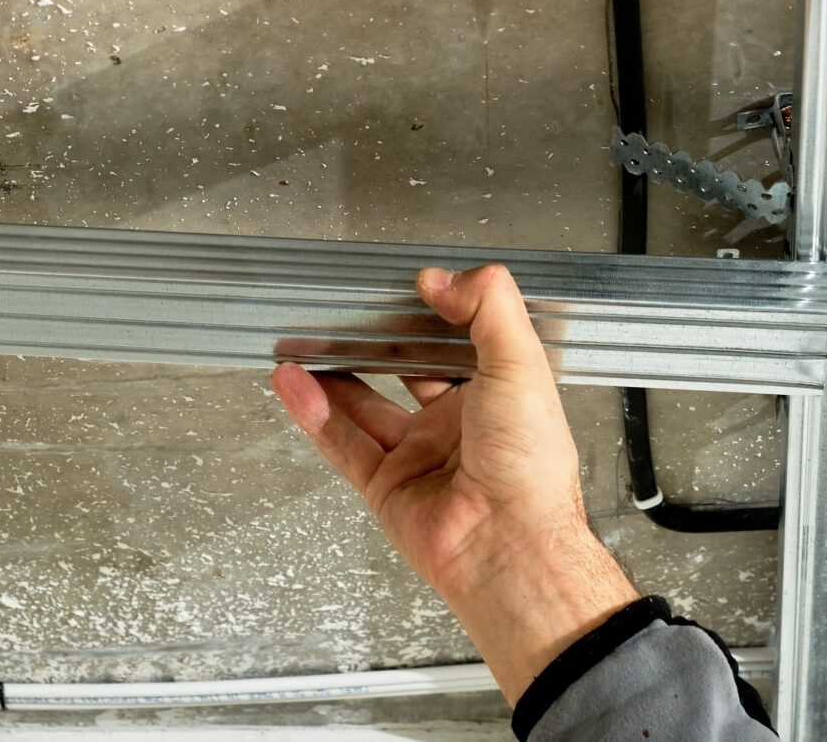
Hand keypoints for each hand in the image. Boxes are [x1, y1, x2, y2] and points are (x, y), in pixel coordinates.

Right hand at [270, 265, 638, 701]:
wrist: (510, 547)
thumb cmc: (532, 470)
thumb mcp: (521, 363)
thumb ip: (488, 307)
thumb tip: (444, 278)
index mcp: (498, 395)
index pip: (459, 343)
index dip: (433, 314)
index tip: (406, 285)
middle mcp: (458, 426)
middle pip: (404, 373)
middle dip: (374, 344)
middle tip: (343, 312)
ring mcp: (420, 457)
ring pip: (364, 406)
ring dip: (332, 373)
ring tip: (302, 340)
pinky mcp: (387, 487)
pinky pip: (342, 442)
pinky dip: (313, 411)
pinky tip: (294, 382)